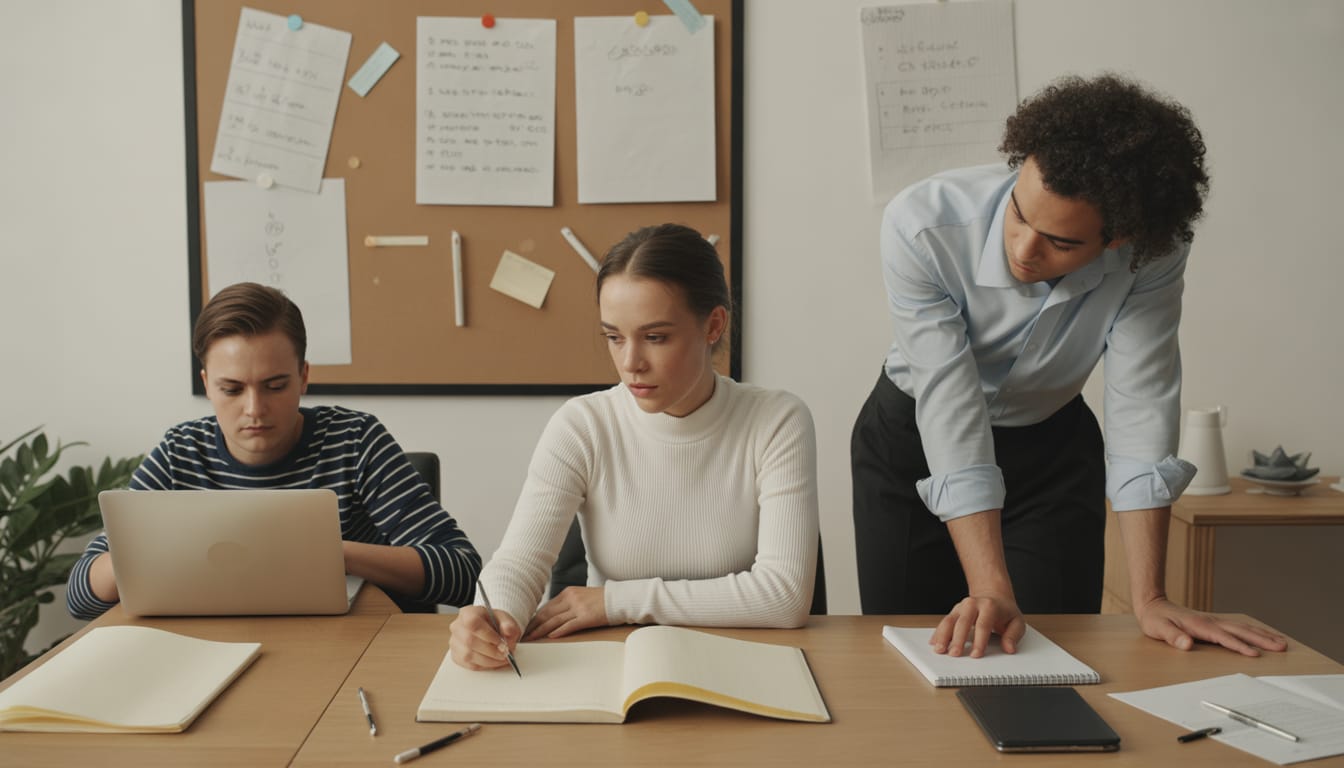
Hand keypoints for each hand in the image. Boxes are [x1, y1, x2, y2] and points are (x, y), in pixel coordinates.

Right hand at [449, 605, 521, 669]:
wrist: (491, 630)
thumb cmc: (496, 623)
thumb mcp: (506, 619)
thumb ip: (509, 624)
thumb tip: (508, 630)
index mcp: (468, 613)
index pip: (473, 623)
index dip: (488, 635)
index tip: (502, 643)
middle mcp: (457, 626)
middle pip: (470, 641)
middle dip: (491, 651)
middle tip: (505, 654)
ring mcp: (454, 642)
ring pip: (468, 655)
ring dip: (489, 660)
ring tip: (502, 659)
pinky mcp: (456, 656)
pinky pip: (469, 665)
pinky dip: (484, 666)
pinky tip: (494, 662)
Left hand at [524, 586, 606, 639]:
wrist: (619, 599)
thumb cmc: (601, 600)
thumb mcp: (581, 596)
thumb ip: (567, 604)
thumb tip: (552, 617)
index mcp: (567, 592)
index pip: (545, 607)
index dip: (533, 618)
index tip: (524, 627)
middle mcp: (570, 598)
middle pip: (546, 614)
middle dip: (532, 625)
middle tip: (522, 635)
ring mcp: (578, 607)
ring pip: (554, 621)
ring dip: (540, 631)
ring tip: (531, 639)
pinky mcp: (586, 617)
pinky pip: (569, 625)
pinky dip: (558, 631)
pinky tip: (550, 637)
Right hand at [931, 594, 1025, 657]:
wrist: (993, 596)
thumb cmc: (1004, 612)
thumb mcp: (1017, 622)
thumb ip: (1013, 635)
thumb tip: (1009, 649)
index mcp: (989, 606)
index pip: (983, 624)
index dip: (979, 641)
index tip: (976, 654)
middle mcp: (972, 604)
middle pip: (963, 622)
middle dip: (958, 639)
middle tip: (955, 654)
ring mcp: (961, 607)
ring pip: (949, 620)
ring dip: (943, 636)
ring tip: (939, 650)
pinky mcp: (954, 612)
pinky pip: (944, 622)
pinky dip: (938, 633)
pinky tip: (934, 643)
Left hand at [1135, 596, 1286, 655]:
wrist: (1153, 605)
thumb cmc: (1155, 619)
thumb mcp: (1158, 629)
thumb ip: (1172, 636)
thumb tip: (1186, 643)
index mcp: (1200, 625)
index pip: (1224, 638)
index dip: (1239, 646)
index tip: (1255, 655)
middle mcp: (1211, 621)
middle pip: (1241, 630)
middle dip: (1262, 639)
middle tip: (1282, 647)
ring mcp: (1214, 621)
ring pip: (1243, 627)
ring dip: (1262, 634)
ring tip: (1281, 642)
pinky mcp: (1214, 623)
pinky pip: (1238, 627)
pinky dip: (1253, 631)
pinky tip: (1262, 635)